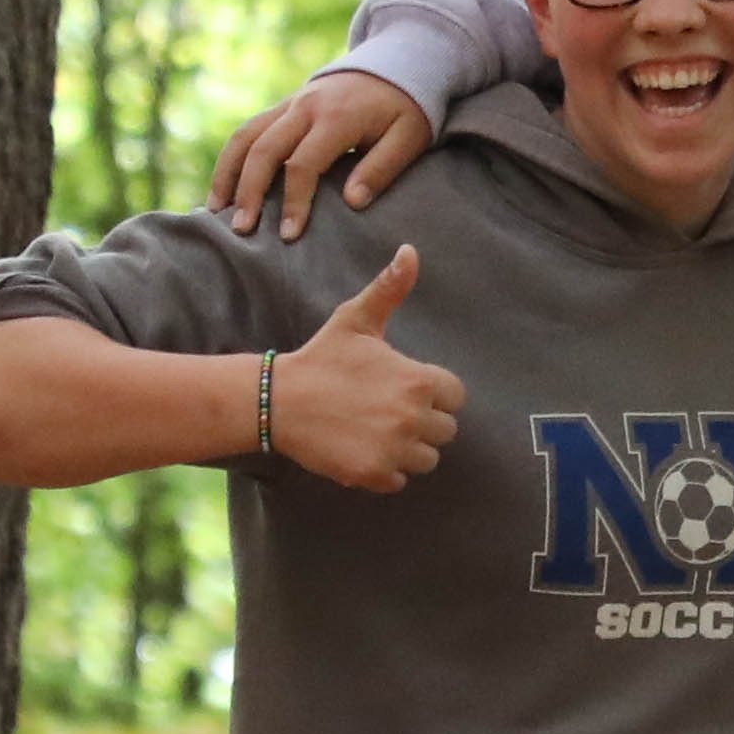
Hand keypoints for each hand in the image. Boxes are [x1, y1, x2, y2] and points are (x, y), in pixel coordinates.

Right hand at [214, 74, 436, 241]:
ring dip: (227, 174)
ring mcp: (289, 104)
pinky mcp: (283, 107)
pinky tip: (224, 188)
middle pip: (263, 150)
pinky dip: (231, 159)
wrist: (394, 64)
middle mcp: (304, 107)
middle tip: (241, 230)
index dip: (294, 201)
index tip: (289, 235)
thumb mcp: (409, 138)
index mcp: (336, 117)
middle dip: (249, 192)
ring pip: (245, 136)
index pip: (303, 164)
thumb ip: (381, 169)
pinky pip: (248, 131)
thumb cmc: (406, 109)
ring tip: (216, 211)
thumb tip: (352, 203)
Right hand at [272, 245, 462, 490]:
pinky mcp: (374, 474)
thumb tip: (411, 252)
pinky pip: (399, 480)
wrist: (278, 401)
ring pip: (426, 459)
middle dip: (422, 422)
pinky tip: (362, 449)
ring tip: (375, 430)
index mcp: (418, 380)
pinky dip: (385, 471)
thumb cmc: (321, 358)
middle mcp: (413, 417)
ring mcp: (395, 449)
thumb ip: (390, 289)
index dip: (433, 393)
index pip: (455, 397)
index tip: (405, 389)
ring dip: (407, 449)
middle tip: (386, 411)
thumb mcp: (356, 319)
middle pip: (445, 431)